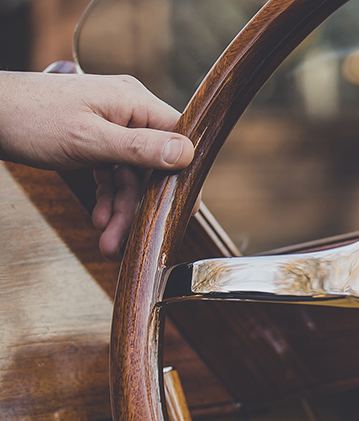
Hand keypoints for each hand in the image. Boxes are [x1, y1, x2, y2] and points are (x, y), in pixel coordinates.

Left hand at [0, 71, 194, 257]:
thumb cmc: (31, 119)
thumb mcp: (89, 140)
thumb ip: (140, 148)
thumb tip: (187, 153)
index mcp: (133, 102)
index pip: (178, 137)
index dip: (183, 175)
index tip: (181, 210)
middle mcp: (128, 110)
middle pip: (151, 165)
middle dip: (138, 206)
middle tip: (123, 239)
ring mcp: (111, 124)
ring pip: (131, 174)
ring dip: (121, 209)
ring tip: (107, 240)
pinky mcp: (95, 137)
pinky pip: (113, 171)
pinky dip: (108, 196)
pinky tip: (100, 217)